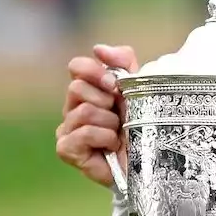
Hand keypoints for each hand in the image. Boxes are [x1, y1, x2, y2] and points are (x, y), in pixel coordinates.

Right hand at [56, 44, 138, 188]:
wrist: (148, 166)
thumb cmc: (143, 129)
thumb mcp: (139, 92)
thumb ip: (123, 65)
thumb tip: (98, 48)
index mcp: (88, 91)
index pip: (77, 67)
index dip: (95, 72)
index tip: (115, 85)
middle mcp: (73, 108)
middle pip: (77, 88)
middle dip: (106, 101)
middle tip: (120, 117)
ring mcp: (67, 129)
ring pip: (84, 111)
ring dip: (109, 123)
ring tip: (119, 135)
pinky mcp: (67, 149)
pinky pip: (83, 132)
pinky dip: (104, 138)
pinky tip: (112, 147)